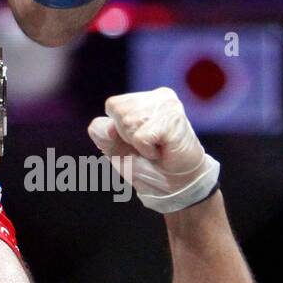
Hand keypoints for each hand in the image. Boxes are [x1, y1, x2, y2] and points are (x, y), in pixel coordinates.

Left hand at [88, 88, 218, 205]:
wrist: (179, 186)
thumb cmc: (148, 165)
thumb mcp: (116, 149)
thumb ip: (103, 134)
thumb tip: (104, 127)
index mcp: (145, 98)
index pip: (112, 105)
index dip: (118, 130)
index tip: (139, 141)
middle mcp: (159, 96)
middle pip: (117, 110)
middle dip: (126, 135)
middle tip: (149, 146)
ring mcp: (168, 105)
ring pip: (127, 122)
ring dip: (137, 144)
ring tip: (157, 148)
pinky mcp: (174, 119)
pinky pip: (140, 136)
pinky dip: (146, 150)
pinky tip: (162, 151)